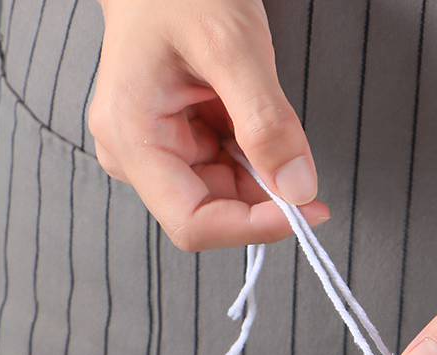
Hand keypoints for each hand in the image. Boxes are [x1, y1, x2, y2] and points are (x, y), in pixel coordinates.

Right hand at [89, 0, 328, 250]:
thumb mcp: (232, 45)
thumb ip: (266, 121)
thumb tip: (297, 188)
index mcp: (132, 136)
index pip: (193, 222)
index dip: (252, 228)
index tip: (304, 213)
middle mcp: (137, 154)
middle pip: (213, 213)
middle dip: (263, 197)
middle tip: (300, 163)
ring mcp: (157, 152)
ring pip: (226, 196)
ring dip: (262, 174)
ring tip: (263, 115)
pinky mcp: (178, 145)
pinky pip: (227, 172)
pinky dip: (256, 158)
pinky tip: (254, 119)